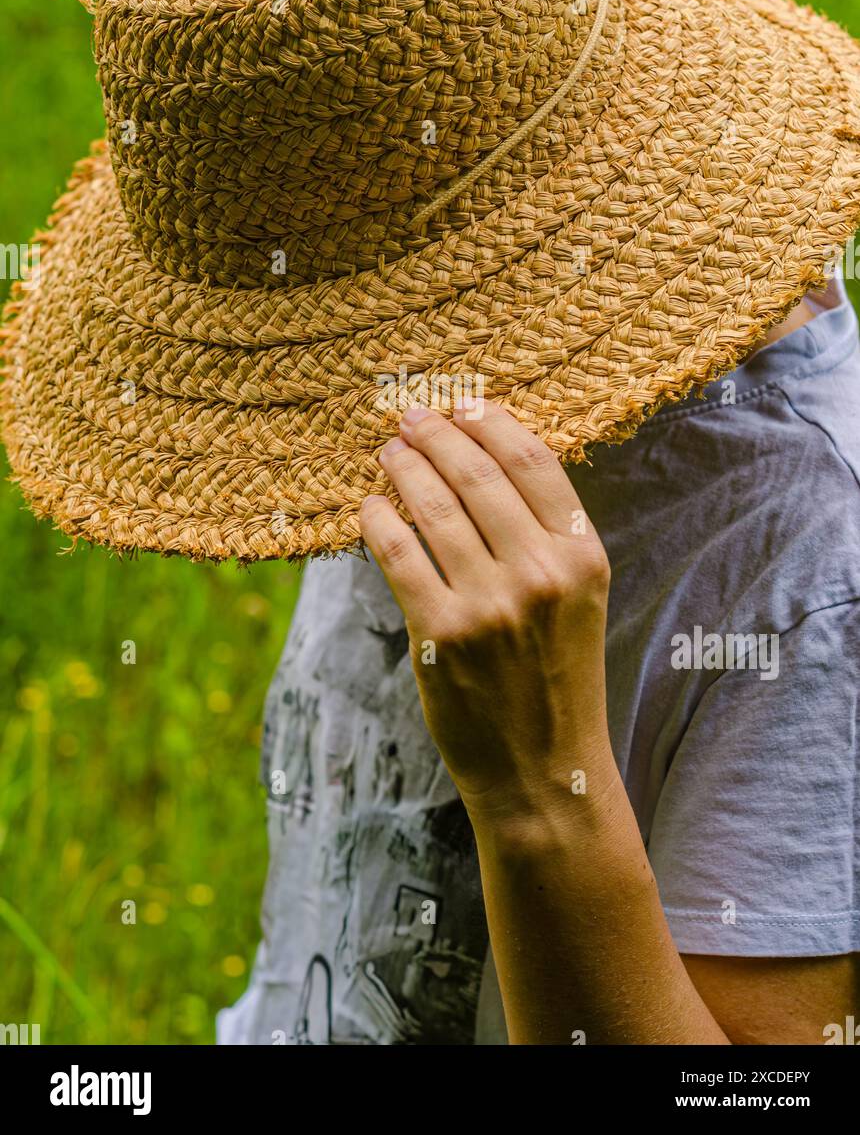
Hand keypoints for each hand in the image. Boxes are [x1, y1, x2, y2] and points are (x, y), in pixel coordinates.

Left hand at [359, 400, 611, 826]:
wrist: (542, 773)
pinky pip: (397, 554)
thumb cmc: (555, 679)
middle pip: (476, 473)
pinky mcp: (439, 635)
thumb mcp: (576, 602)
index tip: (461, 402)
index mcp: (583, 558)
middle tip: (408, 418)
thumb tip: (483, 459)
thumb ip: (544, 537)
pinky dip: (377, 520)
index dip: (490, 420)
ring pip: (432, 506)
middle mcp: (540, 574)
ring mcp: (489, 604)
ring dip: (402, 468)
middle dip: (436, 433)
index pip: (533, 460)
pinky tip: (369, 507)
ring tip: (388, 453)